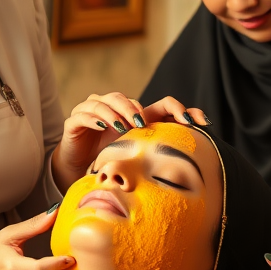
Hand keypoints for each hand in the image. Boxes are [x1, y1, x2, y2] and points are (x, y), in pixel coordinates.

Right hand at [50, 91, 208, 191]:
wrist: (78, 171)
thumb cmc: (111, 163)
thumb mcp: (139, 158)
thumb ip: (162, 154)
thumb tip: (196, 161)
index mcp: (135, 116)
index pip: (159, 104)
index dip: (177, 108)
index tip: (195, 121)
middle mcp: (112, 109)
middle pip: (125, 98)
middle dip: (136, 109)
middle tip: (143, 123)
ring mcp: (92, 113)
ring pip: (104, 101)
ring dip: (116, 112)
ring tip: (125, 125)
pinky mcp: (74, 122)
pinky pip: (84, 114)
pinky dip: (95, 118)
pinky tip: (104, 126)